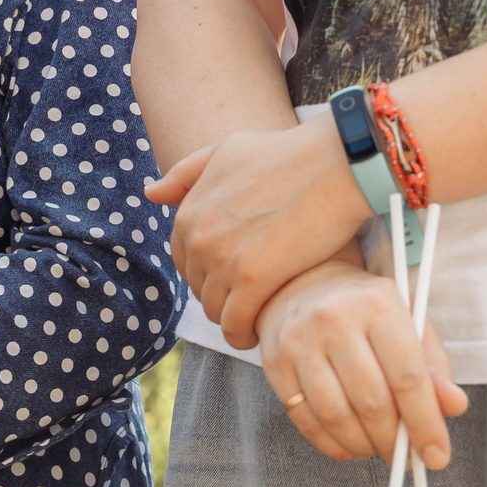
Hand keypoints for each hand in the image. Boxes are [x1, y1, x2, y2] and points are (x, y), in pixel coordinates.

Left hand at [148, 115, 370, 346]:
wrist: (335, 164)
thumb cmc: (288, 153)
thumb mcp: (227, 151)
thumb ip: (188, 174)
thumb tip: (151, 193)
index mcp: (189, 212)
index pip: (184, 262)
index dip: (207, 273)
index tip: (231, 278)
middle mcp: (199, 238)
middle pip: (200, 288)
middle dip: (221, 296)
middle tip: (249, 299)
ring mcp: (223, 260)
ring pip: (216, 310)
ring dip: (233, 319)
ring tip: (256, 317)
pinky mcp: (253, 280)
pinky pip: (236, 324)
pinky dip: (244, 335)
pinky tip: (260, 333)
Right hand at [257, 256, 466, 466]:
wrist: (302, 284)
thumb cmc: (365, 310)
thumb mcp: (409, 324)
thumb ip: (434, 367)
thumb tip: (453, 406)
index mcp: (378, 305)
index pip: (407, 377)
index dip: (425, 423)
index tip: (437, 456)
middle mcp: (334, 319)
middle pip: (371, 402)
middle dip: (393, 441)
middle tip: (405, 457)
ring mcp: (299, 342)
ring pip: (336, 416)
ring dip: (363, 446)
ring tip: (377, 448)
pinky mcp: (275, 364)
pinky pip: (305, 420)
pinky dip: (332, 444)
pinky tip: (349, 444)